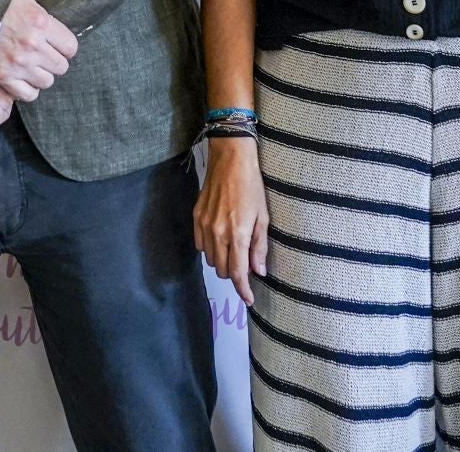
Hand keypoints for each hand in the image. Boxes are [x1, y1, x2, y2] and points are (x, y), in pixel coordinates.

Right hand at [0, 0, 82, 100]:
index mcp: (41, 22)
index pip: (71, 47)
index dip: (65, 44)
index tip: (55, 40)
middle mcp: (32, 46)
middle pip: (61, 66)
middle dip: (55, 59)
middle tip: (43, 51)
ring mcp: (17, 64)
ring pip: (46, 81)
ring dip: (41, 73)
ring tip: (32, 63)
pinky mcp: (2, 76)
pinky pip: (28, 94)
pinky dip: (28, 88)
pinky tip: (22, 75)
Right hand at [193, 137, 268, 304]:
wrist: (230, 160)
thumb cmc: (252, 187)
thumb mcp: (263, 217)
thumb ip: (259, 247)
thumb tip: (258, 271)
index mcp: (238, 234)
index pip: (238, 273)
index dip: (243, 290)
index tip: (248, 299)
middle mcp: (217, 233)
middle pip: (223, 270)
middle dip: (235, 274)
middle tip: (246, 265)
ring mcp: (204, 226)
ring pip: (211, 259)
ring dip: (223, 261)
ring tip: (234, 250)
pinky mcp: (196, 218)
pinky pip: (200, 245)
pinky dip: (211, 249)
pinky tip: (221, 240)